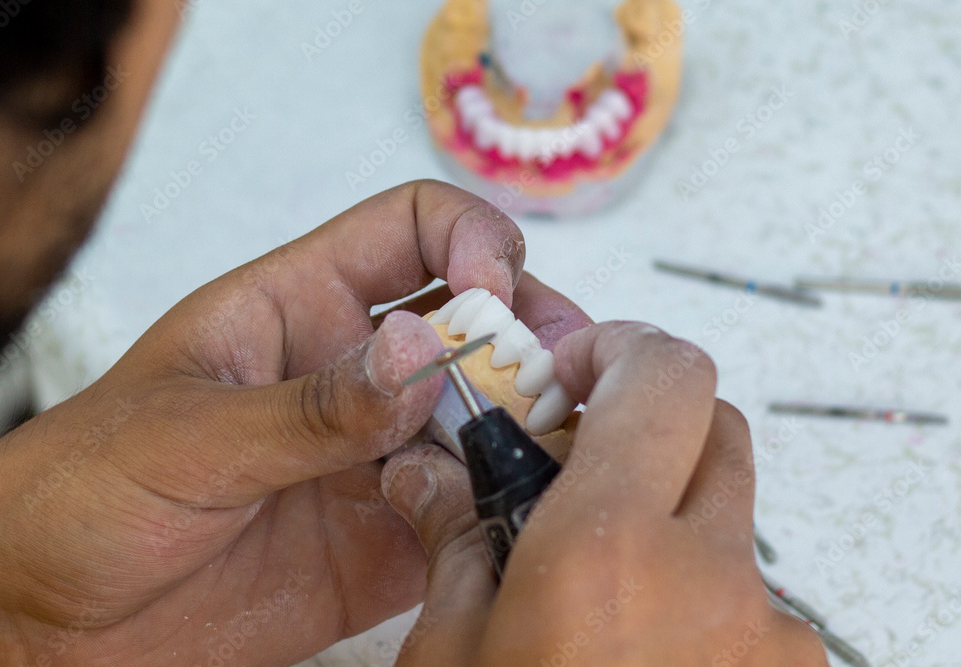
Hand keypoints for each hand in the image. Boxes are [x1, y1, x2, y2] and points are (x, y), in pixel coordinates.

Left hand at [0, 180, 589, 665]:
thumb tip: (422, 351)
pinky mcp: (388, 536)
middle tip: (559, 372)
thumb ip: (309, 404)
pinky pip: (468, 511)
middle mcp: (353, 374)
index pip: (414, 228)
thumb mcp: (187, 433)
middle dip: (529, 334)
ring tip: (551, 450)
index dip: (471, 240)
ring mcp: (377, 455)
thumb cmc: (82, 491)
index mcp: (300, 307)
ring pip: (486, 417)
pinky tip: (511, 519)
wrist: (49, 620)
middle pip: (475, 322)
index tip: (492, 296)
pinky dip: (504, 510)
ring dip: (528, 426)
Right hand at [381, 323, 829, 665]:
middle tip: (582, 466)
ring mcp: (768, 639)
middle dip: (648, 425)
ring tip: (600, 588)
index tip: (582, 369)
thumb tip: (432, 475)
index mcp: (611, 554)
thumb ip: (455, 545)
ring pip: (732, 520)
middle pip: (714, 426)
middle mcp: (713, 584)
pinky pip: (750, 602)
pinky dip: (699, 597)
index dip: (623, 349)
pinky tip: (638, 652)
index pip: (664, 376)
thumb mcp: (447, 664)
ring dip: (672, 520)